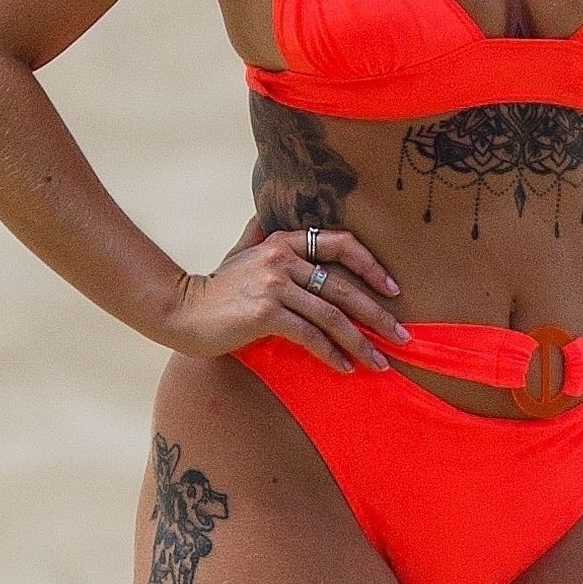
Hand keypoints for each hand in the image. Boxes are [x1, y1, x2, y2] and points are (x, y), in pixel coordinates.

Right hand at [166, 214, 409, 373]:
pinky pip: (310, 335)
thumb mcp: (241, 253)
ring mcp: (274, 284)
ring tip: (379, 362)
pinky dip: (331, 354)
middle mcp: (282, 258)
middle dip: (378, 314)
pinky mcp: (265, 312)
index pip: (340, 243)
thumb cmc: (216, 288)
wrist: (181, 311)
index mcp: (283, 241)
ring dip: (360, 342)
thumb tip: (264, 215)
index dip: (371, 265)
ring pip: (331, 315)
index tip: (393, 289)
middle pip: (344, 286)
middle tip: (401, 336)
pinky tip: (344, 368)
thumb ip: (258, 235)